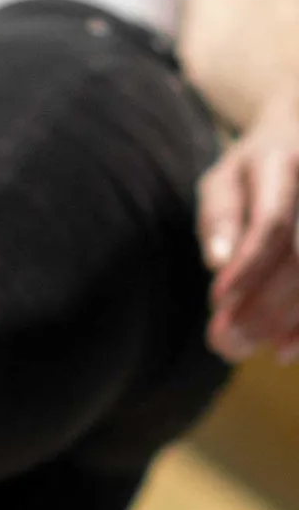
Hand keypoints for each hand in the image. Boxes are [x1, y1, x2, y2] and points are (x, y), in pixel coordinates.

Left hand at [198, 92, 298, 363]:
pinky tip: (287, 347)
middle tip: (228, 342)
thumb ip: (220, 217)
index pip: (272, 220)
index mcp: (284, 160)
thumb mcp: (224, 180)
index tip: (218, 302)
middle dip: (266, 305)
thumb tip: (218, 262)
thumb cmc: (254, 165)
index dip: (248, 266)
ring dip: (294, 320)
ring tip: (260, 349)